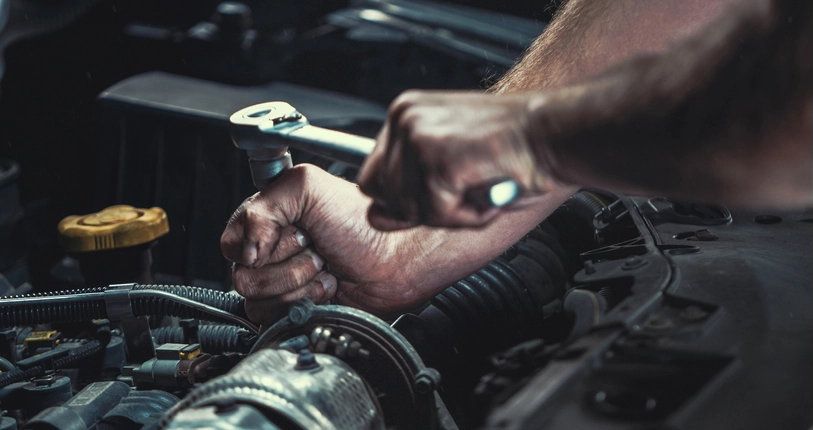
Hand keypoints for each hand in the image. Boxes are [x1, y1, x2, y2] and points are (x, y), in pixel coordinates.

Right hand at [221, 164, 465, 324]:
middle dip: (288, 263)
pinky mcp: (293, 308)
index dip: (261, 243)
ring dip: (298, 283)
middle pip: (243, 274)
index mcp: (267, 219)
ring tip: (324, 268)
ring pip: (257, 298)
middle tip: (317, 250)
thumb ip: (262, 207)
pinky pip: (274, 316)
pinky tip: (326, 288)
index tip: (296, 232)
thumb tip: (242, 250)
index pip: (231, 242)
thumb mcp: (308, 188)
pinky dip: (304, 302)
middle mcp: (271, 250)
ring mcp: (282, 281)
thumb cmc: (363, 223)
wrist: (396, 261)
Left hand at [357, 90, 555, 229]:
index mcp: (406, 113)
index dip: (404, 197)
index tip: (442, 189)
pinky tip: (488, 190)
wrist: (554, 134)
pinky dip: (468, 215)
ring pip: (406, 209)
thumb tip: (376, 217)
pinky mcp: (435, 158)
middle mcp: (404, 118)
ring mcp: (417, 136)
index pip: (373, 176)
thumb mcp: (449, 169)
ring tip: (480, 186)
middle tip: (463, 190)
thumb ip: (408, 193)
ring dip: (449, 213)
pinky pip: (437, 214)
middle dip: (419, 206)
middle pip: (378, 193)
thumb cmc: (514, 149)